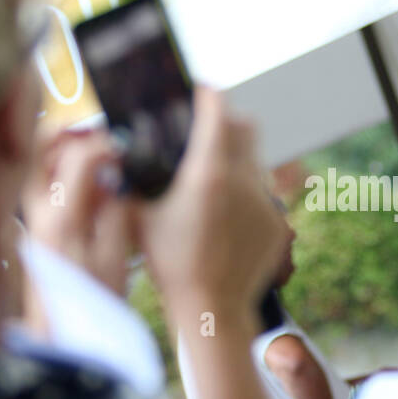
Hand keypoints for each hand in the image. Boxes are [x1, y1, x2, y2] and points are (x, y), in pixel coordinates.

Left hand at [20, 127, 137, 294]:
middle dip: (74, 131)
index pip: (78, 155)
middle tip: (104, 134)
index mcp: (61, 216)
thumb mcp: (115, 255)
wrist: (61, 335)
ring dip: (68, 148)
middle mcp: (38, 210)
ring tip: (100, 153)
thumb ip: (117, 209)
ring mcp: (32, 216)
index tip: (128, 148)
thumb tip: (118, 174)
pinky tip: (93, 181)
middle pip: (42, 145)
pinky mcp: (35, 224)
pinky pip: (45, 181)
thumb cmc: (94, 301)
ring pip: (40, 161)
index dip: (107, 143)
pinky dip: (66, 170)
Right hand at [136, 86, 284, 315]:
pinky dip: (245, 192)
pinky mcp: (276, 221)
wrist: (212, 308)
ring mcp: (264, 201)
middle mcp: (242, 180)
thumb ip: (134, 178)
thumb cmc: (171, 264)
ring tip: (211, 177)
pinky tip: (224, 213)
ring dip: (236, 157)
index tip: (198, 91)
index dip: (207, 94)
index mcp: (208, 172)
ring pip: (255, 159)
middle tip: (205, 129)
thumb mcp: (141, 216)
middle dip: (226, 120)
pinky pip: (262, 192)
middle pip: (245, 125)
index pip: (217, 109)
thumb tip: (121, 151)